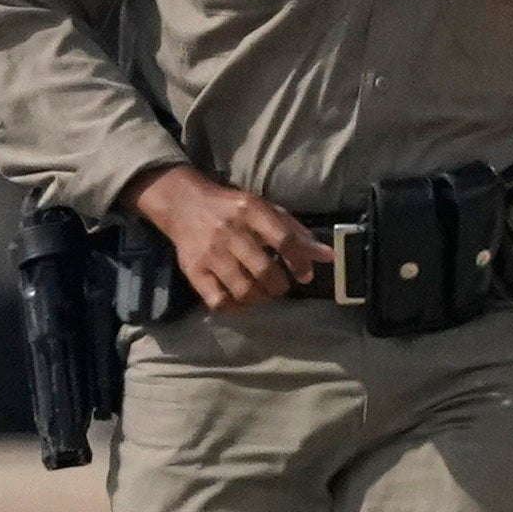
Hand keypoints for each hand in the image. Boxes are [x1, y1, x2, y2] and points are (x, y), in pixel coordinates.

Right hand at [130, 165, 325, 311]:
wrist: (183, 204)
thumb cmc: (232, 209)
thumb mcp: (265, 210)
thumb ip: (296, 232)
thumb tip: (328, 256)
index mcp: (251, 210)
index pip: (284, 240)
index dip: (300, 262)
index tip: (304, 276)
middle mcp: (230, 231)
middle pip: (264, 271)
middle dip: (279, 286)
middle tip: (278, 285)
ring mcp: (210, 253)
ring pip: (244, 290)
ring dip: (260, 298)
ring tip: (261, 293)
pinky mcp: (194, 271)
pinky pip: (219, 301)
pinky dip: (235, 307)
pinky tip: (240, 299)